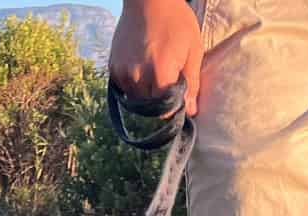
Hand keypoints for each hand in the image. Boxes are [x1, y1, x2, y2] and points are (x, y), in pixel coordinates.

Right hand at [109, 0, 204, 116]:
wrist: (148, 0)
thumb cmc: (176, 21)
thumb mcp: (193, 49)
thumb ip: (192, 83)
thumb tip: (190, 112)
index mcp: (160, 74)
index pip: (165, 111)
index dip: (173, 107)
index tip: (178, 97)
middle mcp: (139, 77)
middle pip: (150, 107)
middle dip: (159, 100)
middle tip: (167, 79)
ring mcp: (123, 73)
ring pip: (136, 99)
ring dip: (145, 93)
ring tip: (153, 71)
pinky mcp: (114, 68)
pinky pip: (125, 88)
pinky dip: (133, 84)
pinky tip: (141, 67)